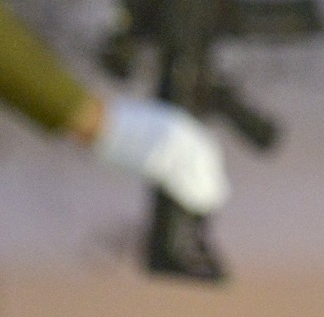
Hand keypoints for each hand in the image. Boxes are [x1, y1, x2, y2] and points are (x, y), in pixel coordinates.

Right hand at [86, 96, 229, 213]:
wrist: (104, 122)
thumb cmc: (121, 123)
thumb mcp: (150, 120)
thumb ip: (164, 133)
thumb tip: (173, 150)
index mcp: (176, 122)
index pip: (203, 144)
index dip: (211, 162)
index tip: (215, 174)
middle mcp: (177, 134)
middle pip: (203, 159)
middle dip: (212, 177)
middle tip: (220, 194)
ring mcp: (167, 148)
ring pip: (194, 173)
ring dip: (205, 189)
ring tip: (212, 203)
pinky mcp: (156, 162)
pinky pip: (180, 182)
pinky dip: (192, 193)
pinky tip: (200, 203)